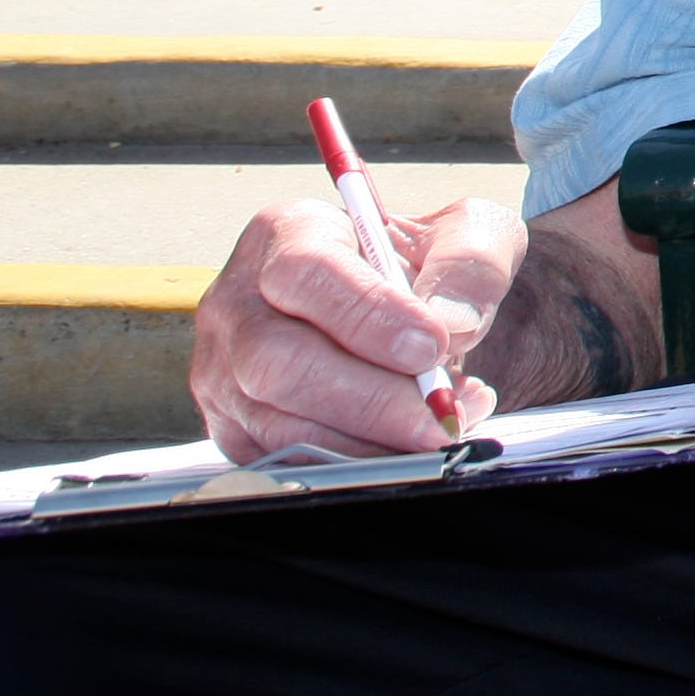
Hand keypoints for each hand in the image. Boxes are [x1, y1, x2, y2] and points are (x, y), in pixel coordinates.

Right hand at [190, 195, 523, 459]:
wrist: (416, 313)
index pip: (305, 273)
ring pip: (278, 424)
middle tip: (439, 413)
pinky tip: (407, 443)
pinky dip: (356, 462)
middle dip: (369, 400)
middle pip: (276, 362)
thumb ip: (470, 264)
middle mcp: (238, 302)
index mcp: (288, 233)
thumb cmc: (430, 267)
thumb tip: (451, 322)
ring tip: (439, 424)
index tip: (430, 346)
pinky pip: (285, 462)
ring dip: (370, 439)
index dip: (368, 316)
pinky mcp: (235, 427)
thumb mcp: (468, 234)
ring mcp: (224, 371)